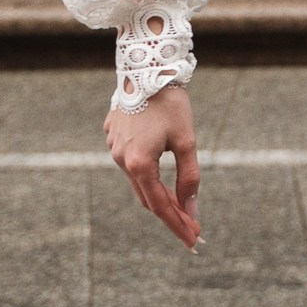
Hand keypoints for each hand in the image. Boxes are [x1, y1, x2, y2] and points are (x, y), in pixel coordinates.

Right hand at [107, 82, 200, 245]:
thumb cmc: (171, 102)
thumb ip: (189, 177)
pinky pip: (129, 161)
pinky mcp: (112, 134)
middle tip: (192, 226)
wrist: (146, 65)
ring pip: (138, 181)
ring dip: (158, 194)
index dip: (178, 225)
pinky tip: (159, 173)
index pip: (160, 206)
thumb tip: (191, 207)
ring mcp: (113, 147)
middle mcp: (121, 160)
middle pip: (147, 197)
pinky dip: (146, 173)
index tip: (194, 241)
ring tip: (180, 204)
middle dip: (171, 213)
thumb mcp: (187, 141)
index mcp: (139, 164)